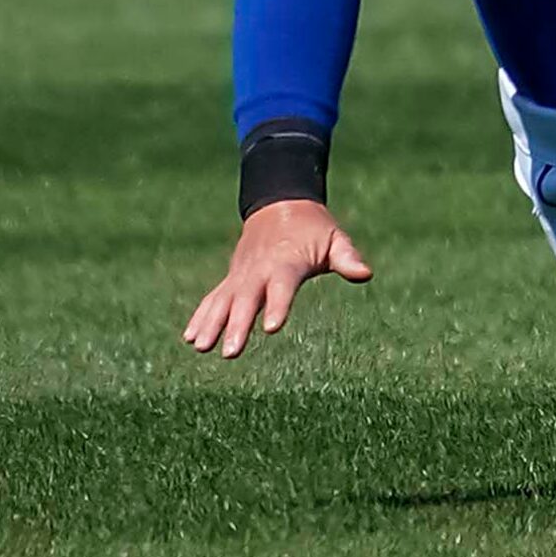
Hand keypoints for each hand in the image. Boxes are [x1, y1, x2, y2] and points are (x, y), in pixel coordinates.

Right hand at [181, 199, 372, 358]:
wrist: (281, 204)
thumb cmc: (314, 228)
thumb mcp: (334, 238)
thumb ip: (347, 257)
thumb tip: (365, 274)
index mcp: (288, 261)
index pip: (282, 286)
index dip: (277, 306)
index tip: (271, 328)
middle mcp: (260, 269)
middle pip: (247, 298)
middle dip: (237, 324)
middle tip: (230, 352)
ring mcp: (242, 274)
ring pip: (224, 300)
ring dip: (212, 323)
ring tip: (200, 347)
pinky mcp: (232, 278)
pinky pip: (213, 298)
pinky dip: (201, 315)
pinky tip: (190, 338)